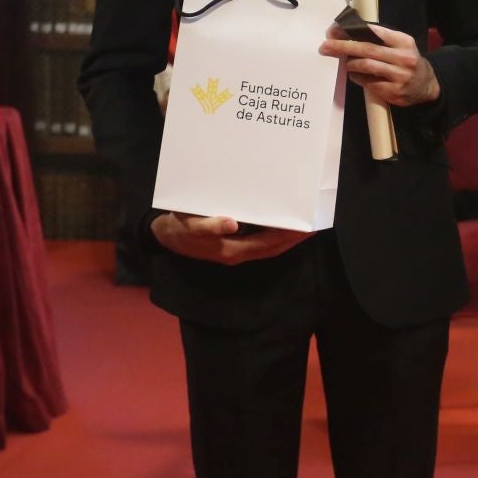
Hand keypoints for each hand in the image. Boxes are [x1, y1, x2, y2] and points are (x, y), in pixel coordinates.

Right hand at [149, 211, 309, 264]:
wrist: (164, 236)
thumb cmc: (177, 228)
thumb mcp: (188, 225)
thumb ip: (208, 226)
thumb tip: (232, 224)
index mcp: (230, 250)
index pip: (267, 246)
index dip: (286, 238)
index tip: (304, 228)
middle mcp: (237, 254)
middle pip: (272, 249)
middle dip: (293, 239)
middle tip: (313, 225)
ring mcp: (235, 251)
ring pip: (267, 248)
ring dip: (285, 238)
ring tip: (303, 225)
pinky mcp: (232, 245)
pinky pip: (259, 243)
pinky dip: (273, 235)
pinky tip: (280, 224)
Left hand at [320, 24, 440, 106]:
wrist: (427, 85)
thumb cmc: (408, 61)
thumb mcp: (402, 44)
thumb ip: (382, 37)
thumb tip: (351, 32)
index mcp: (403, 41)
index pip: (374, 31)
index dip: (352, 30)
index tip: (334, 31)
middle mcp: (403, 58)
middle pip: (367, 49)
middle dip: (343, 46)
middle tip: (325, 46)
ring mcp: (399, 76)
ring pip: (367, 66)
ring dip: (351, 64)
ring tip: (344, 62)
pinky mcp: (394, 92)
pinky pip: (369, 83)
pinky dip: (358, 78)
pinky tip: (355, 75)